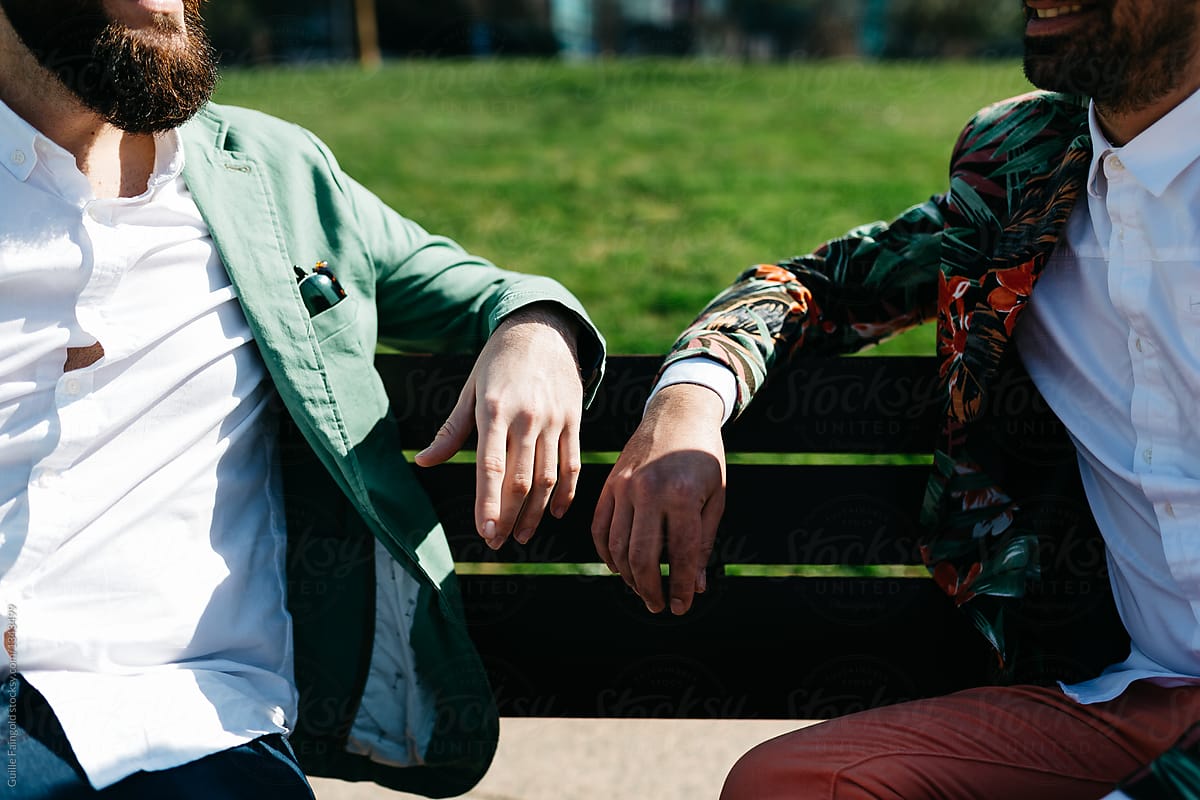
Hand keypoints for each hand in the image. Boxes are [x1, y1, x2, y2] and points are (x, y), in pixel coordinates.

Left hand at [415, 304, 582, 548]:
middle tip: (497, 542)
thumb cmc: (497, 361)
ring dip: (535, 513)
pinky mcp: (574, 419)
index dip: (488, 503)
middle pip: (520, 479)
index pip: (490, 466)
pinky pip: (572, 464)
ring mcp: (553, 419)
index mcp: (494, 410)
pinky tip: (555, 513)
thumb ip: (451, 431)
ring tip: (522, 536)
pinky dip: (566, 493)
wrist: (542, 328)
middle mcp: (526, 417)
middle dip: (508, 517)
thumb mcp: (470, 390)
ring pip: (547, 478)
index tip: (484, 533)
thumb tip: (423, 462)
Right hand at [591, 383, 725, 613]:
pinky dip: (606, 553)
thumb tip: (696, 585)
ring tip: (642, 589)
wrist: (678, 412)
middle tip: (659, 606)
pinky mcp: (609, 483)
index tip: (682, 606)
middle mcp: (648, 491)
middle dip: (651, 589)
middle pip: (642, 557)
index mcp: (681, 495)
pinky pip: (600, 527)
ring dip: (628, 576)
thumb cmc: (703, 457)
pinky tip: (619, 567)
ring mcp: (624, 487)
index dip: (681, 587)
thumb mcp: (715, 497)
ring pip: (617, 546)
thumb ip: (704, 541)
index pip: (680, 555)